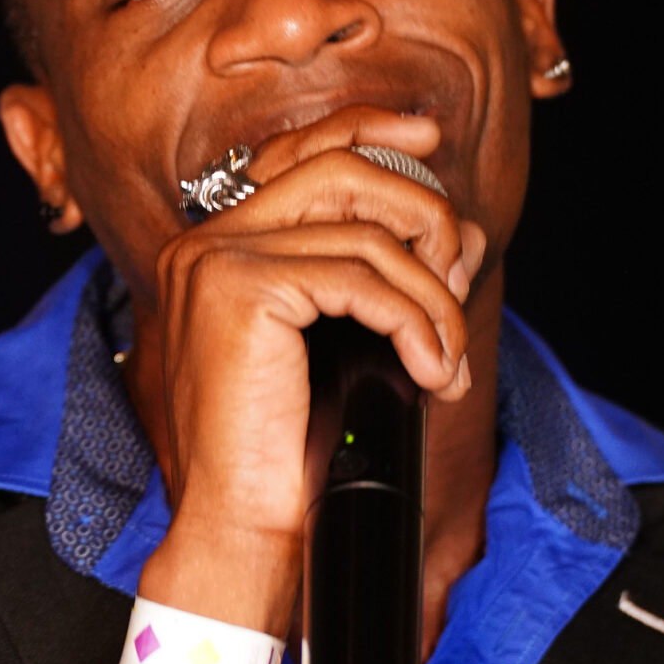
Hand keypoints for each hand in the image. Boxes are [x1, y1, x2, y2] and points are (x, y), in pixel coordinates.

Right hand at [105, 105, 484, 663]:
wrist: (244, 530)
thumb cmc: (286, 457)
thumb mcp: (343, 349)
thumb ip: (382, 281)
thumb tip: (458, 229)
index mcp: (216, 251)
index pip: (303, 155)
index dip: (372, 132)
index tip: (431, 145)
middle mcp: (205, 244)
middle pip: (341, 170)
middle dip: (422, 218)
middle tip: (456, 289)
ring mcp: (215, 260)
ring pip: (364, 229)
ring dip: (431, 295)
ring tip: (446, 360)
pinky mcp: (239, 290)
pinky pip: (362, 277)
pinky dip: (416, 324)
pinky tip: (430, 374)